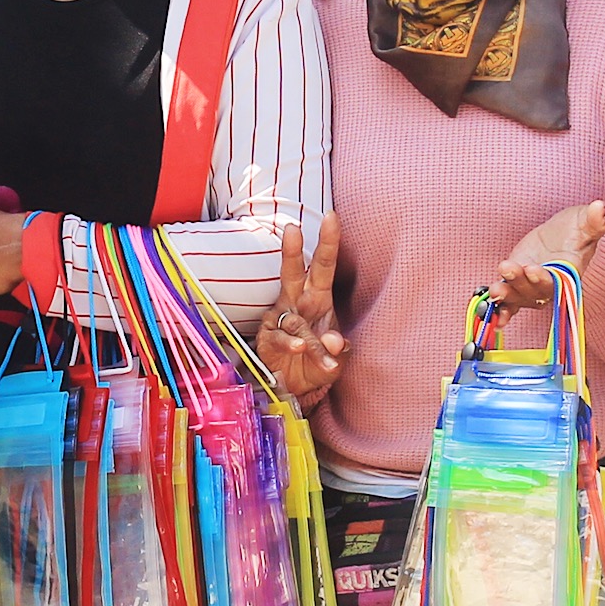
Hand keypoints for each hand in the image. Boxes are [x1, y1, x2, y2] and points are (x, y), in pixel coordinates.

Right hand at [256, 217, 345, 403]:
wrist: (297, 388)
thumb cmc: (318, 362)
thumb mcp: (335, 359)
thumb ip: (337, 349)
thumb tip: (334, 340)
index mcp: (318, 298)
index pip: (324, 266)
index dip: (329, 242)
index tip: (331, 216)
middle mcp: (298, 302)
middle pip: (294, 273)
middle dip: (293, 252)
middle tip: (292, 229)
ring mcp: (281, 319)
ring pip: (293, 319)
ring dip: (310, 339)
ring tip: (322, 354)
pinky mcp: (267, 337)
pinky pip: (280, 338)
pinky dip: (291, 345)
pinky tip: (298, 349)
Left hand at [494, 200, 604, 312]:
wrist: (563, 236)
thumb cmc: (578, 229)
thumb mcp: (586, 221)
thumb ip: (596, 219)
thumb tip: (601, 207)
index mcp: (570, 273)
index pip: (559, 280)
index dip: (544, 277)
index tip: (532, 268)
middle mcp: (551, 286)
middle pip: (536, 291)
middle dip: (521, 283)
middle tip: (509, 268)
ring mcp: (533, 288)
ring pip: (520, 296)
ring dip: (507, 295)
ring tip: (495, 288)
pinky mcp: (518, 286)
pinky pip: (511, 304)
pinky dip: (503, 311)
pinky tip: (493, 317)